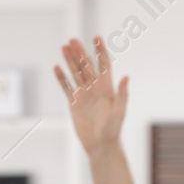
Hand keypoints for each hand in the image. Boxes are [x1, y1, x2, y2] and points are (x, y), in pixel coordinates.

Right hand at [54, 36, 128, 153]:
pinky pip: (66, 88)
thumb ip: (122, 94)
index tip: (96, 38)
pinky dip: (61, 78)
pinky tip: (56, 68)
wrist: (100, 145)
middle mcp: (95, 88)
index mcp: (108, 88)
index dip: (100, 51)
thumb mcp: (120, 111)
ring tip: (63, 47)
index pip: (104, 64)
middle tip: (72, 40)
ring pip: (75, 73)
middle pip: (86, 66)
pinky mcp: (74, 103)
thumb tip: (127, 77)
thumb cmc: (113, 129)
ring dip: (69, 61)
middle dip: (80, 52)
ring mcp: (84, 95)